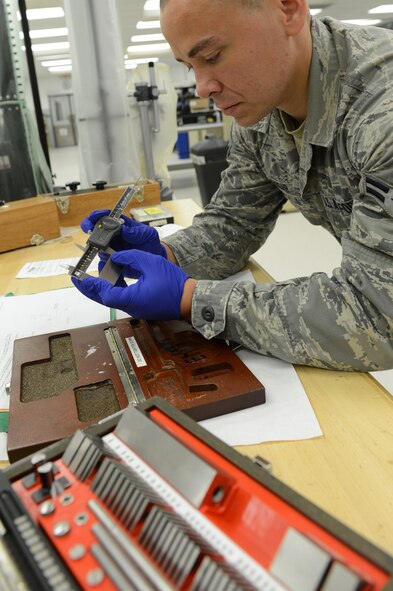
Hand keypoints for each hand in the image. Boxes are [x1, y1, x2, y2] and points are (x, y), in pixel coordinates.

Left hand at [71, 249, 190, 319]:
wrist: (190, 300)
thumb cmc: (174, 284)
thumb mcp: (150, 263)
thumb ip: (130, 258)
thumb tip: (116, 257)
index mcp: (131, 299)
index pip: (105, 293)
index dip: (91, 285)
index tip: (79, 277)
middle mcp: (131, 306)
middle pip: (105, 299)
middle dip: (91, 289)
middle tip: (79, 280)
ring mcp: (137, 308)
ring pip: (113, 298)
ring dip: (103, 288)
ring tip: (93, 277)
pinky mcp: (142, 306)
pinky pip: (123, 297)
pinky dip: (115, 288)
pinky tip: (114, 277)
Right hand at [81, 210, 166, 256]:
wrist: (154, 260)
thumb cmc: (151, 243)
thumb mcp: (148, 234)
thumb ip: (137, 231)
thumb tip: (124, 229)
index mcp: (121, 225)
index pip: (106, 216)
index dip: (97, 215)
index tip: (93, 218)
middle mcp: (113, 236)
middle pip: (96, 230)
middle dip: (90, 230)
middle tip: (90, 234)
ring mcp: (111, 247)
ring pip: (97, 246)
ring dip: (97, 248)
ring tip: (104, 251)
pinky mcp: (112, 260)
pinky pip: (103, 260)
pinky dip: (103, 261)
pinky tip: (108, 262)